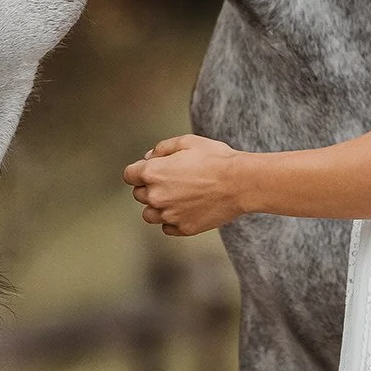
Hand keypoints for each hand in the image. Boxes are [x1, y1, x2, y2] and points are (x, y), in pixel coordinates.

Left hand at [123, 134, 247, 236]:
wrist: (241, 183)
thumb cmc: (217, 160)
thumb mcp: (188, 142)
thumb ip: (163, 148)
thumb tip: (150, 157)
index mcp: (153, 173)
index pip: (129, 175)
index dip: (138, 171)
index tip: (148, 170)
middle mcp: (156, 196)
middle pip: (139, 195)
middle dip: (150, 187)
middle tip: (171, 180)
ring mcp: (169, 215)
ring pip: (150, 215)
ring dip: (158, 206)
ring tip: (177, 197)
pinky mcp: (183, 228)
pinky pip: (167, 227)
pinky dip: (172, 220)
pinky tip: (186, 208)